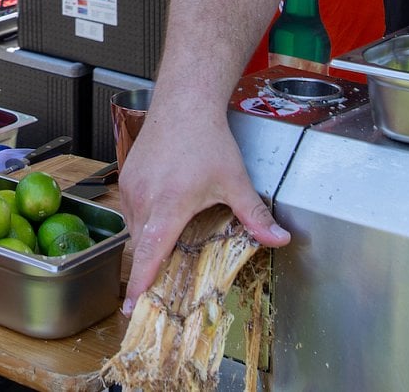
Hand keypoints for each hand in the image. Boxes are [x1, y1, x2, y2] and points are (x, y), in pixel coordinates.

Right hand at [115, 114, 288, 315]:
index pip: (151, 253)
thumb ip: (255, 215)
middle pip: (143, 245)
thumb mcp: (235, 180)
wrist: (184, 102)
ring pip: (135, 228)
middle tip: (161, 282)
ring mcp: (132, 186)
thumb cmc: (207, 139)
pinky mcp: (128, 176)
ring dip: (149, 240)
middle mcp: (145, 198)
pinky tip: (163, 214)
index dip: (142, 282)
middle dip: (150, 265)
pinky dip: (144, 220)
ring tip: (167, 244)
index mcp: (170, 205)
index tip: (132, 306)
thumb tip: (280, 240)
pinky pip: (132, 210)